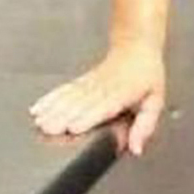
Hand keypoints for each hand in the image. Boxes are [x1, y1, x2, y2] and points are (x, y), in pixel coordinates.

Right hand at [29, 45, 166, 155]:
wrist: (135, 45)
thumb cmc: (146, 74)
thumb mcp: (155, 100)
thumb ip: (145, 125)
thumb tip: (136, 148)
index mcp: (121, 93)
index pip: (103, 107)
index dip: (87, 117)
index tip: (73, 128)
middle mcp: (102, 88)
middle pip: (80, 103)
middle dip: (62, 116)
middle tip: (47, 128)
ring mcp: (90, 83)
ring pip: (68, 96)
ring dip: (52, 108)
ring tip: (39, 120)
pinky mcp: (82, 81)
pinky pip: (64, 90)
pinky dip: (49, 98)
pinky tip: (39, 107)